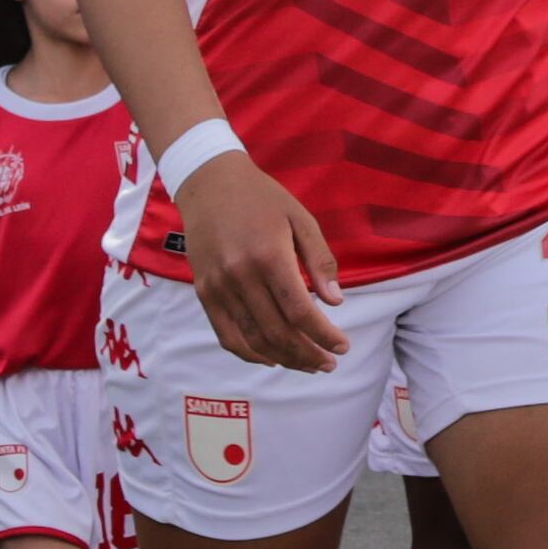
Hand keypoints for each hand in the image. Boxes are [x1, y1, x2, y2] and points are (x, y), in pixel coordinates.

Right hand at [180, 149, 347, 372]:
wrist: (209, 183)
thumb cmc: (262, 198)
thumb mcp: (300, 219)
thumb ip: (320, 261)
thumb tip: (336, 302)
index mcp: (269, 256)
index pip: (300, 311)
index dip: (324, 335)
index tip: (342, 346)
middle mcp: (241, 276)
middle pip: (278, 332)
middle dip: (308, 355)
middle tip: (329, 364)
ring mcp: (218, 287)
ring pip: (253, 340)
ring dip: (283, 360)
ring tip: (308, 365)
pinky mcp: (205, 293)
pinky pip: (226, 335)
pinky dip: (250, 354)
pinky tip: (272, 359)